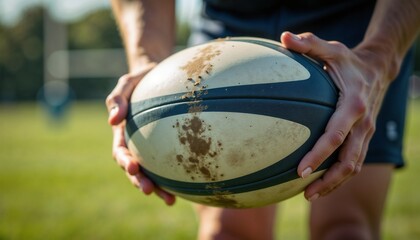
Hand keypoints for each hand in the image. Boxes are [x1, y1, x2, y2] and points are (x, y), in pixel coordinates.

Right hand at [106, 66, 175, 205]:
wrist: (158, 76)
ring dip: (157, 188)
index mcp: (123, 132)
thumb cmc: (141, 79)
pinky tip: (185, 190)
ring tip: (169, 200)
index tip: (133, 166)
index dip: (125, 161)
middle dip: (139, 180)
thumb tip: (112, 119)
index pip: (120, 150)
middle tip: (148, 190)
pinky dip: (173, 179)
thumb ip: (116, 98)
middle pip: (134, 168)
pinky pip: (169, 165)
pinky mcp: (165, 148)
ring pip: (151, 172)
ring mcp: (149, 148)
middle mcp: (135, 144)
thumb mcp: (127, 83)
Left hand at [280, 32, 392, 200]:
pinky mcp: (363, 137)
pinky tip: (319, 181)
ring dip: (334, 183)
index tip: (300, 170)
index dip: (319, 154)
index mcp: (353, 105)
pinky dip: (338, 175)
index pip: (336, 136)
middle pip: (348, 161)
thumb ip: (308, 43)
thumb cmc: (348, 60)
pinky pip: (353, 161)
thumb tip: (283, 37)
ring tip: (310, 195)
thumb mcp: (330, 48)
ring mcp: (365, 133)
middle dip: (328, 179)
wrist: (378, 68)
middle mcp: (362, 123)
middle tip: (305, 192)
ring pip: (353, 166)